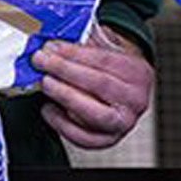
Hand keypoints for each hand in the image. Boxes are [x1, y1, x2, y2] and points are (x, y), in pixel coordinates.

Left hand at [31, 25, 153, 148]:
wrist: (124, 92)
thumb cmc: (111, 69)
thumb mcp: (106, 47)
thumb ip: (86, 41)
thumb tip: (56, 40)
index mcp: (138, 72)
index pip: (105, 60)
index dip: (75, 54)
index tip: (52, 48)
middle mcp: (135, 100)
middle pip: (100, 85)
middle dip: (66, 71)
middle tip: (42, 61)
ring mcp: (124, 123)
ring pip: (94, 114)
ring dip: (65, 96)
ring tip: (45, 83)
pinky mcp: (108, 140)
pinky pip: (84, 138)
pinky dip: (63, 125)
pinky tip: (48, 108)